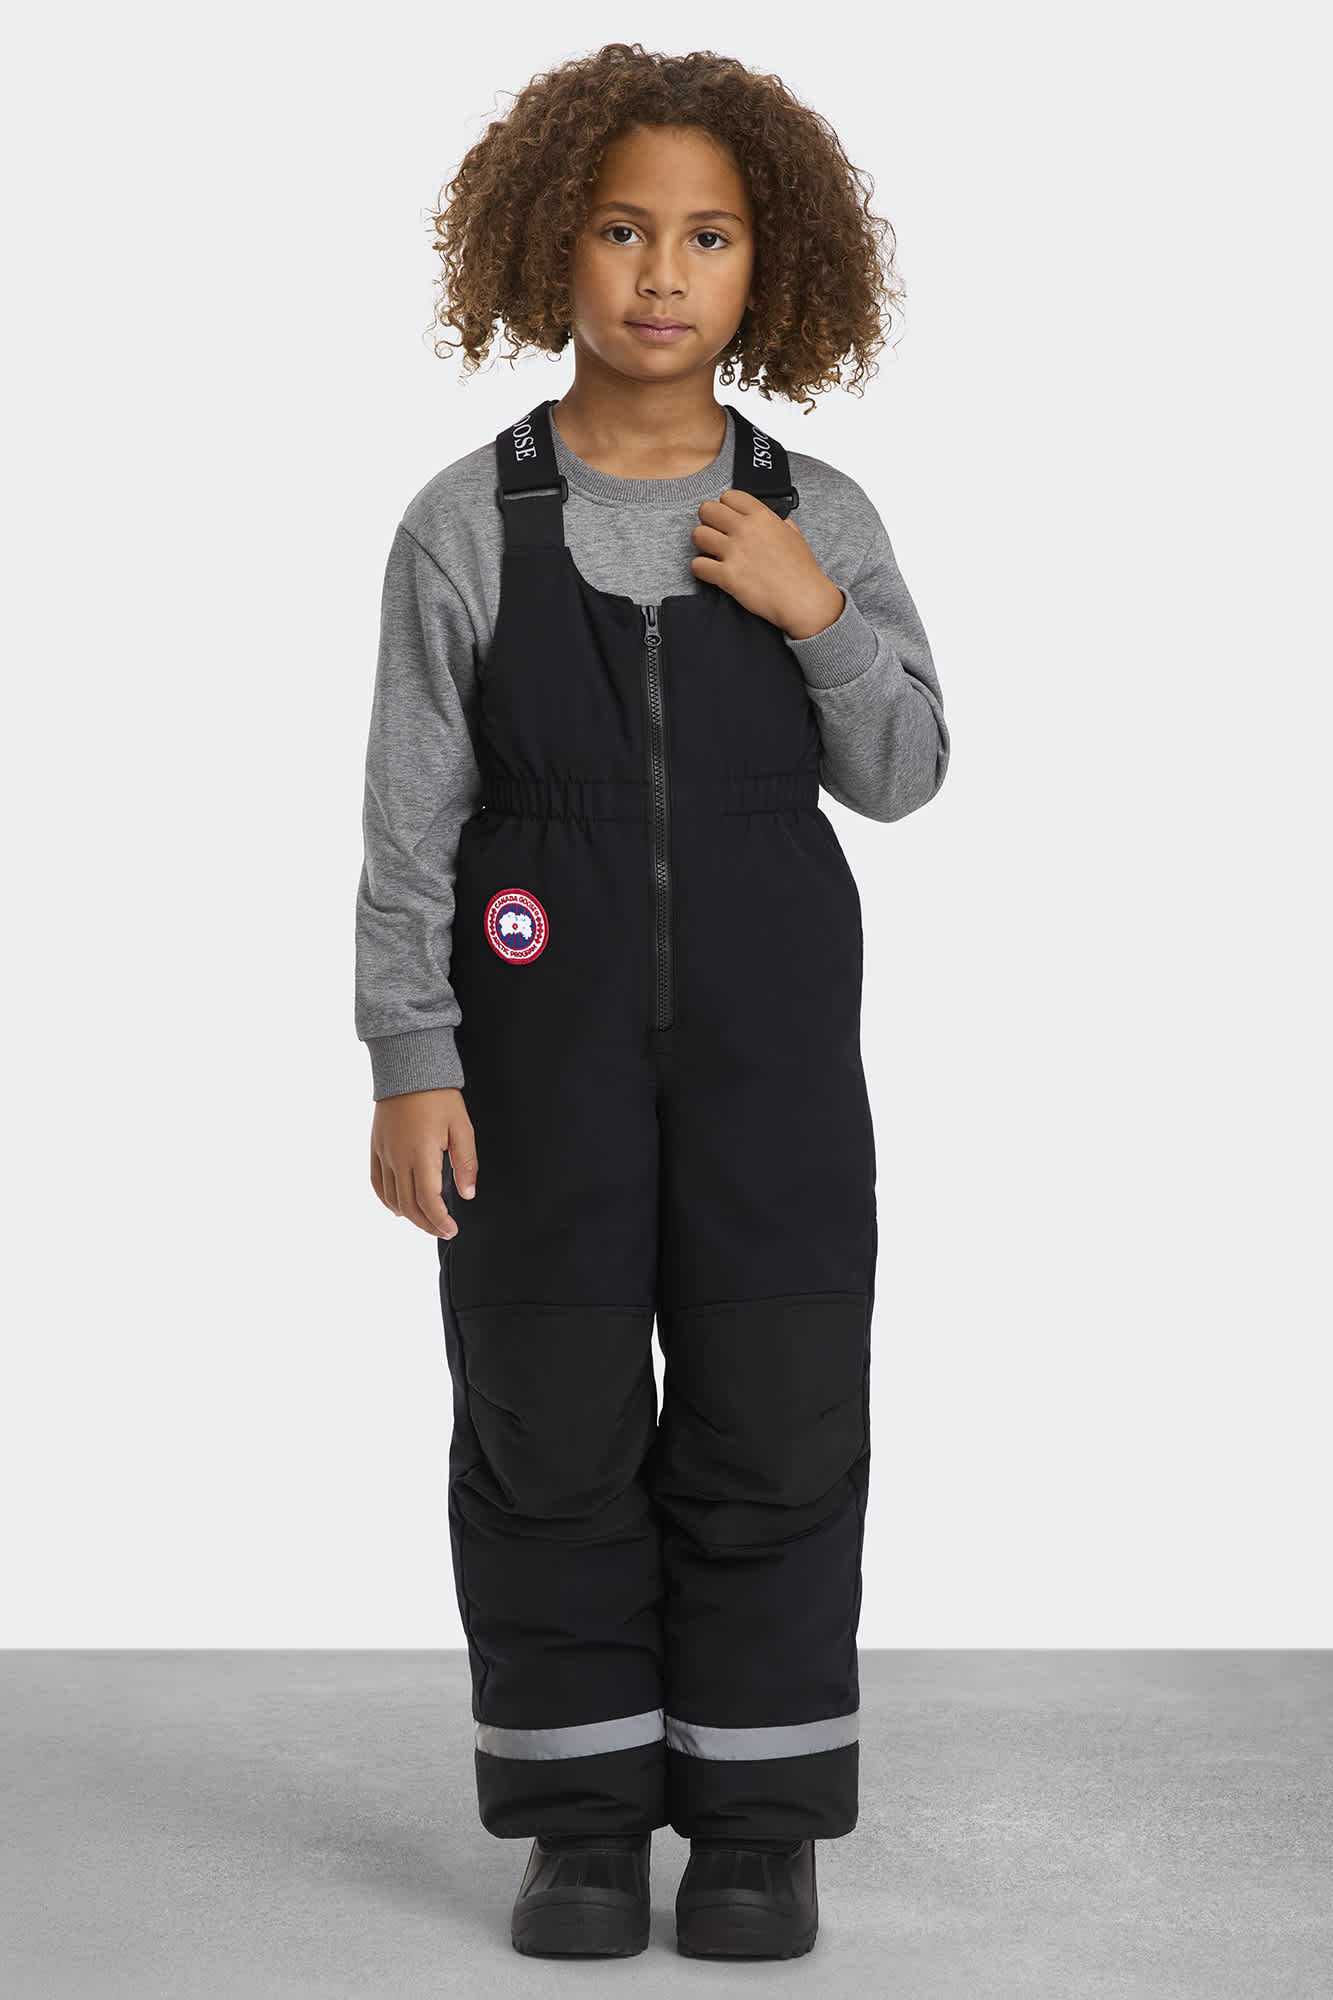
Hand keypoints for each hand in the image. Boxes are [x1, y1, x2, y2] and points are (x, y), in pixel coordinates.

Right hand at [370, 1087, 477, 1239]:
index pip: (428, 1202)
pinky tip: (398, 1209)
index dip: (440, 1221)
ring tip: (426, 1222)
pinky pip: (376, 1182)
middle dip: (427, 1224)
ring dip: (409, 1216)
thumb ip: (466, 1163)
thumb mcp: (462, 1127)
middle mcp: (398, 1159)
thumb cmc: (439, 1097)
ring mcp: (384, 1154)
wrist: (408, 1069)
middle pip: (409, 1206)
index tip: (452, 1229)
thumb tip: (468, 1194)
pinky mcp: (375, 1147)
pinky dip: (386, 1200)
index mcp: (421, 1155)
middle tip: (443, 1230)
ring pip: (392, 1198)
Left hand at [690, 488, 844, 639]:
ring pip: (698, 535)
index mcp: (762, 517)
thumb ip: (778, 522)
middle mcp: (745, 530)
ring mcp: (735, 552)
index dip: (725, 506)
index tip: (727, 517)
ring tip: (711, 552)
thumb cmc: (802, 571)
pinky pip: (697, 565)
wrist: (803, 599)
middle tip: (714, 532)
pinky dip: (700, 569)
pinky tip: (711, 571)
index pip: (729, 496)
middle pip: (707, 510)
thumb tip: (772, 520)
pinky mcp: (727, 576)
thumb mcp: (794, 535)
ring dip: (702, 544)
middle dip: (708, 520)